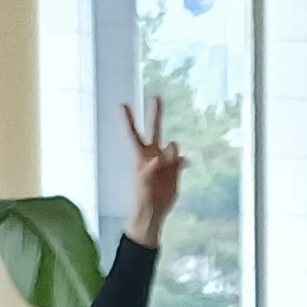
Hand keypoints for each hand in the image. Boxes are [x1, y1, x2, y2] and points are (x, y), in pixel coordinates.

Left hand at [120, 99, 185, 244]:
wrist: (155, 210)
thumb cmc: (144, 198)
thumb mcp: (144, 185)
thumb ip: (149, 171)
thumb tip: (157, 159)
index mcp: (141, 156)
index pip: (133, 134)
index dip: (128, 120)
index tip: (123, 104)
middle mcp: (153, 154)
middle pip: (155, 129)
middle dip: (156, 113)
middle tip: (156, 97)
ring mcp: (165, 160)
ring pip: (171, 146)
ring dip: (172, 152)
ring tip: (170, 164)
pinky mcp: (175, 168)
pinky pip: (180, 159)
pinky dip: (181, 161)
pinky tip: (183, 165)